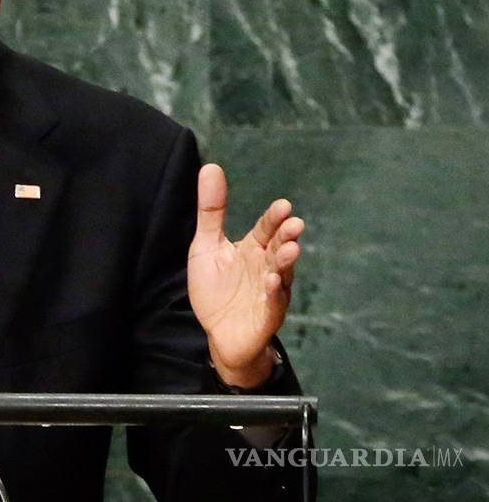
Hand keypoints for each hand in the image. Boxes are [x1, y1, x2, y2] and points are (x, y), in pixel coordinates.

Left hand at [187, 163, 302, 388]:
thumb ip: (211, 211)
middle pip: (278, 248)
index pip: (265, 229)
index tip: (284, 206)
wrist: (218, 334)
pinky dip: (274, 292)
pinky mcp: (266, 315)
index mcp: (253, 249)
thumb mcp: (206, 246)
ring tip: (290, 249)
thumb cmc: (215, 288)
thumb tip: (211, 166)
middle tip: (294, 224)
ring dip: (286, 262)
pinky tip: (272, 280)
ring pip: (281, 274)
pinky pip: (273, 302)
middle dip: (286, 237)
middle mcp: (266, 267)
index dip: (273, 219)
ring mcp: (270, 292)